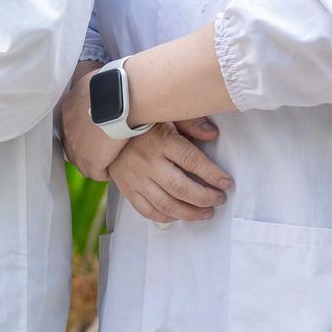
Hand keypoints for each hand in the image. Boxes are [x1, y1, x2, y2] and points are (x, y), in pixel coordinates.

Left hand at [58, 61, 126, 179]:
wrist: (119, 96)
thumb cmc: (113, 83)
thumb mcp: (95, 81)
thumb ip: (92, 89)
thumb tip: (101, 86)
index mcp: (67, 109)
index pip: (72, 127)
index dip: (85, 132)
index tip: (98, 133)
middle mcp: (67, 129)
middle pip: (73, 146)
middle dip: (88, 149)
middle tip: (104, 150)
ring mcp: (76, 147)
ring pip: (84, 163)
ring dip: (97, 162)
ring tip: (111, 161)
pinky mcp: (90, 161)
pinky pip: (97, 173)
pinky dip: (107, 172)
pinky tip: (116, 166)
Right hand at [107, 120, 232, 223]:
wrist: (105, 131)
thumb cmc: (142, 123)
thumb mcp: (167, 115)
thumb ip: (190, 122)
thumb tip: (212, 134)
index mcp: (161, 141)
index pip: (191, 161)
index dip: (212, 174)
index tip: (227, 183)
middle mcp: (148, 162)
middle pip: (180, 187)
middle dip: (205, 198)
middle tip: (219, 200)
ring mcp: (136, 178)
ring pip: (166, 204)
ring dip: (190, 213)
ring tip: (206, 213)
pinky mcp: (127, 189)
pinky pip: (147, 211)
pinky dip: (166, 217)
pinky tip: (180, 215)